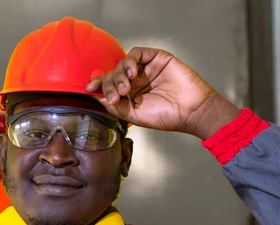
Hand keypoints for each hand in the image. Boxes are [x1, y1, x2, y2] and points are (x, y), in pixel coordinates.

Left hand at [86, 47, 239, 139]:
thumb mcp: (133, 115)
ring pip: (122, 63)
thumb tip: (95, 97)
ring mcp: (146, 69)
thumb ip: (114, 106)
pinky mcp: (157, 58)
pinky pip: (138, 53)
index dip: (97, 84)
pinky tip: (132, 74)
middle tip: (115, 97)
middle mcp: (136, 81)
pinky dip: (130, 61)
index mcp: (129, 94)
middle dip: (108, 84)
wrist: (190, 112)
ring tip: (126, 88)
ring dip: (119, 74)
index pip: (108, 85)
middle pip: (112, 74)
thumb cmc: (164, 116)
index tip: (89, 88)